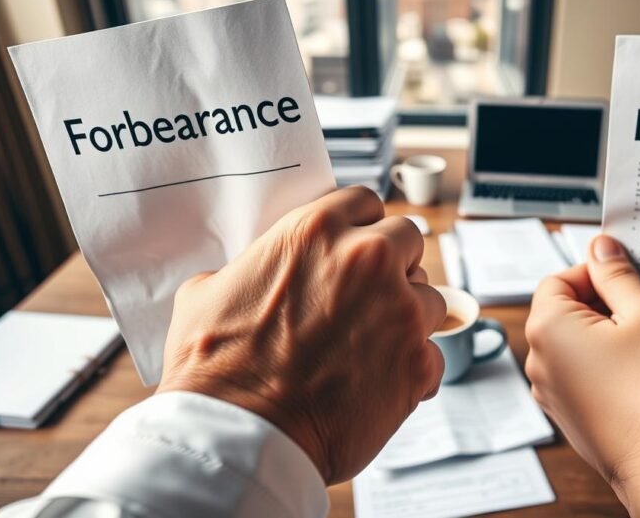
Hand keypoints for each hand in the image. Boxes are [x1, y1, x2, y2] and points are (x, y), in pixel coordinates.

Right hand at [157, 187, 445, 484]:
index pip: (366, 203)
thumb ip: (247, 269)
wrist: (237, 435)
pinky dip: (412, 373)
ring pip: (429, 299)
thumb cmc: (215, 371)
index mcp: (316, 231)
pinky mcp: (417, 362)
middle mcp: (366, 259)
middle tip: (371, 299)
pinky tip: (377, 388)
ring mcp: (399, 310)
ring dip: (408, 320)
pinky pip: (434, 357)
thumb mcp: (206, 293)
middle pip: (409, 240)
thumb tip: (252, 277)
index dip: (364, 229)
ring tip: (371, 351)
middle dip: (395, 266)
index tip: (360, 249)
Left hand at [525, 234, 639, 516]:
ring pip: (580, 348)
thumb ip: (617, 275)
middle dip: (607, 306)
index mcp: (547, 329)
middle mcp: (541, 365)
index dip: (597, 272)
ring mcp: (556, 398)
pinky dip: (615, 371)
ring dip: (613, 340)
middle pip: (566, 312)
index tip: (631, 277)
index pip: (559, 278)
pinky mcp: (577, 422)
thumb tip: (600, 248)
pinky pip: (590, 379)